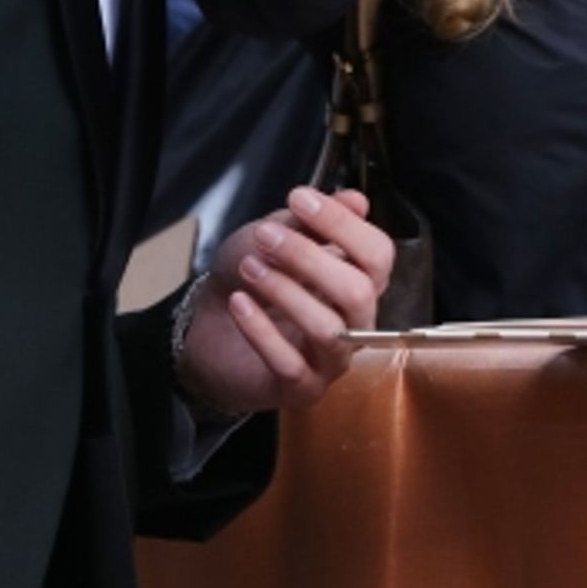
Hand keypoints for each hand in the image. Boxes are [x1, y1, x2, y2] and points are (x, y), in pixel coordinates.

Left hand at [176, 188, 391, 413]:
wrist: (208, 326)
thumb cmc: (251, 275)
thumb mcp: (274, 236)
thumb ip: (311, 221)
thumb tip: (356, 199)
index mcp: (358, 280)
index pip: (378, 255)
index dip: (344, 224)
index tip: (300, 198)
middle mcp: (354, 323)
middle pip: (359, 292)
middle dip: (310, 258)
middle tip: (266, 237)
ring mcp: (331, 360)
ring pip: (328, 329)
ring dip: (284, 291)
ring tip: (249, 267)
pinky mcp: (301, 389)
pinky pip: (291, 363)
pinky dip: (262, 330)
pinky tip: (239, 303)